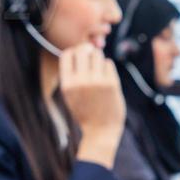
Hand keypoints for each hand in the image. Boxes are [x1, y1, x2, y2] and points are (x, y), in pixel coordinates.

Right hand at [60, 44, 124, 166]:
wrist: (101, 131)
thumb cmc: (85, 111)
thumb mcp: (71, 94)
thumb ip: (73, 73)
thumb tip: (83, 47)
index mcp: (67, 85)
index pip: (67, 54)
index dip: (73, 52)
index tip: (79, 57)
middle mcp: (81, 81)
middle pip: (83, 50)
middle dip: (88, 52)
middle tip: (91, 60)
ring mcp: (97, 82)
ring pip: (98, 55)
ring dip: (99, 60)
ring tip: (99, 72)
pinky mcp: (112, 83)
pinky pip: (109, 63)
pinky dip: (108, 68)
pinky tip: (106, 79)